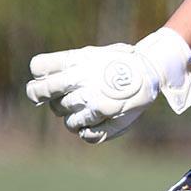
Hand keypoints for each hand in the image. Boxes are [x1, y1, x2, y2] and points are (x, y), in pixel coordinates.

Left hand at [26, 28, 190, 143]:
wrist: (151, 71)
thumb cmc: (118, 63)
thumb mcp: (93, 55)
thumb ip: (65, 65)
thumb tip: (38, 77)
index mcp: (77, 62)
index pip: (39, 67)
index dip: (39, 77)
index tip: (44, 81)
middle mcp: (81, 82)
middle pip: (41, 92)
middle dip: (42, 96)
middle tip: (56, 99)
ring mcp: (93, 103)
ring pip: (66, 120)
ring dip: (73, 117)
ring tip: (88, 109)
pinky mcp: (106, 122)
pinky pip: (86, 135)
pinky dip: (90, 131)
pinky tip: (99, 121)